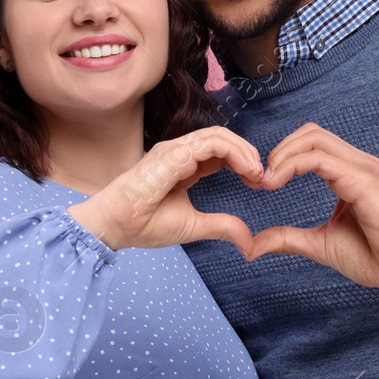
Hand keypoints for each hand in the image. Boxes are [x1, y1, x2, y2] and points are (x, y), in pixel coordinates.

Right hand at [68, 126, 264, 254]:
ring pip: (220, 135)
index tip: (257, 182)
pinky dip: (234, 152)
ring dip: (245, 151)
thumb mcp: (194, 226)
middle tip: (263, 176)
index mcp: (182, 165)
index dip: (242, 162)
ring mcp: (175, 150)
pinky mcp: (173, 153)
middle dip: (248, 154)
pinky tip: (246, 170)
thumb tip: (249, 243)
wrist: (115, 227)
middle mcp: (179, 152)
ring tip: (257, 172)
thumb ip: (222, 227)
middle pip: (223, 139)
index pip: (219, 151)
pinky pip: (212, 142)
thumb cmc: (144, 225)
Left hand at [250, 123, 378, 306]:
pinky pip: (320, 159)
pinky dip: (292, 165)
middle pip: (310, 133)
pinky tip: (277, 183)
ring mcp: (363, 168)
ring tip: (266, 181)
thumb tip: (252, 244)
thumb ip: (288, 238)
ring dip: (282, 155)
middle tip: (259, 180)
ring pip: (313, 138)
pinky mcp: (364, 181)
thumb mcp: (321, 245)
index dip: (280, 157)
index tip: (258, 184)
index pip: (310, 144)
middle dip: (278, 150)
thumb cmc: (377, 257)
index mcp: (350, 173)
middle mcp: (358, 164)